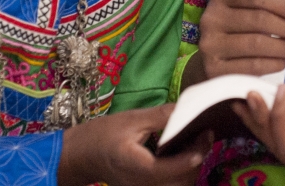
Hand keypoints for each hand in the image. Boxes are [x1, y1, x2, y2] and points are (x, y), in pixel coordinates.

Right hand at [58, 104, 210, 185]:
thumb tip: (186, 108)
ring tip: (194, 142)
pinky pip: (169, 184)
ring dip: (190, 166)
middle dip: (197, 158)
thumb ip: (161, 116)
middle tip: (203, 135)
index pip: (178, 167)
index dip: (197, 151)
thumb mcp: (131, 120)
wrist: (79, 156)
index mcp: (141, 169)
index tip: (206, 132)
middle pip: (183, 180)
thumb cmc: (101, 136)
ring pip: (179, 185)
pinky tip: (180, 152)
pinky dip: (180, 170)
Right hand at [197, 0, 284, 77]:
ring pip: (257, 44)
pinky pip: (252, 66)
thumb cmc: (238, 26)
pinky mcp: (215, 69)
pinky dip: (274, 63)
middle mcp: (211, 17)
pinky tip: (284, 61)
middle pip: (260, 20)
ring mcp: (210, 45)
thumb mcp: (251, 4)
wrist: (212, 59)